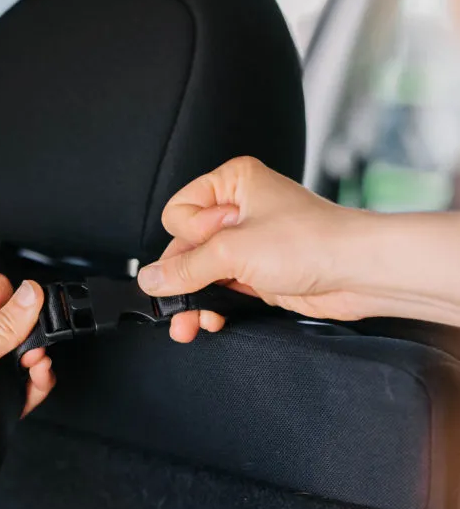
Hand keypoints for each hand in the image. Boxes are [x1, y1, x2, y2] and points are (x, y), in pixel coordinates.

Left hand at [0, 272, 53, 502]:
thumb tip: (28, 296)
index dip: (1, 293)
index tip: (20, 305)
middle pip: (3, 320)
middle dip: (23, 327)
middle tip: (34, 335)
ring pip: (16, 354)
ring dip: (32, 355)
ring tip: (35, 362)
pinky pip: (21, 386)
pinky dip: (34, 382)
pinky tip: (37, 379)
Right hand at [137, 157, 371, 342]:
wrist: (357, 273)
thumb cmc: (312, 242)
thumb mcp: (235, 251)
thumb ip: (187, 267)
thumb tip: (150, 279)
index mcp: (232, 183)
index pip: (178, 211)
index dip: (189, 236)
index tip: (214, 247)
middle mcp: (238, 209)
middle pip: (185, 247)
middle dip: (183, 279)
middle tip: (178, 304)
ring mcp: (248, 243)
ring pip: (201, 272)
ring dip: (193, 300)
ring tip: (188, 325)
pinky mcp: (258, 272)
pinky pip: (220, 289)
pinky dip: (212, 307)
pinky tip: (209, 321)